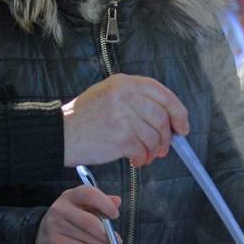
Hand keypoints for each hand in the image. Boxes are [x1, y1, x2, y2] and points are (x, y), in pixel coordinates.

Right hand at [35, 184, 120, 243]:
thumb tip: (117, 201)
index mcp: (71, 195)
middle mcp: (60, 207)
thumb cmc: (70, 219)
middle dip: (106, 233)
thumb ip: (101, 203)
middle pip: (89, 221)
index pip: (89, 193)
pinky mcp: (54, 241)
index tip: (115, 215)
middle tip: (118, 241)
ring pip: (87, 237)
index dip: (105, 204)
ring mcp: (55, 225)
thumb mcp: (83, 208)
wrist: (43, 236)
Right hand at [62, 74, 188, 167]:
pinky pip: (142, 150)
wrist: (60, 134)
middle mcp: (126, 96)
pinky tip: (135, 161)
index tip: (182, 126)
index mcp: (124, 82)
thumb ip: (135, 99)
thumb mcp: (108, 94)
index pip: (163, 94)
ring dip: (154, 150)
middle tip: (163, 148)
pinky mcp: (121, 138)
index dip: (178, 111)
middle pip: (162, 117)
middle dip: (167, 136)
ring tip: (147, 156)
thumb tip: (166, 117)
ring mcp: (124, 117)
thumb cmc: (84, 117)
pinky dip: (142, 159)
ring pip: (154, 136)